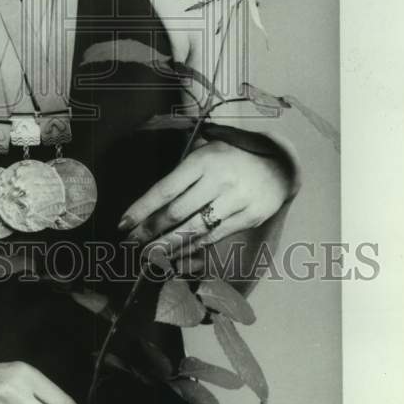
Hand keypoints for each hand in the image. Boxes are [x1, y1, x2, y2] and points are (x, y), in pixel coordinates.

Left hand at [118, 140, 292, 260]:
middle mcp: (219, 179)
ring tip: (149, 254)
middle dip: (151, 230)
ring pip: (195, 229)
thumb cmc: (231, 157)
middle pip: (178, 212)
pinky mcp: (249, 217)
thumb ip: (182, 170)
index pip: (165, 189)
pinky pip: (215, 237)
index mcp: (203, 160)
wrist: (280, 164)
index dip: (142, 209)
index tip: (123, 223)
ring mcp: (236, 200)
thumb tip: (148, 198)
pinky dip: (193, 248)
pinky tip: (177, 255)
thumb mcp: (207, 149)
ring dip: (168, 245)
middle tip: (131, 243)